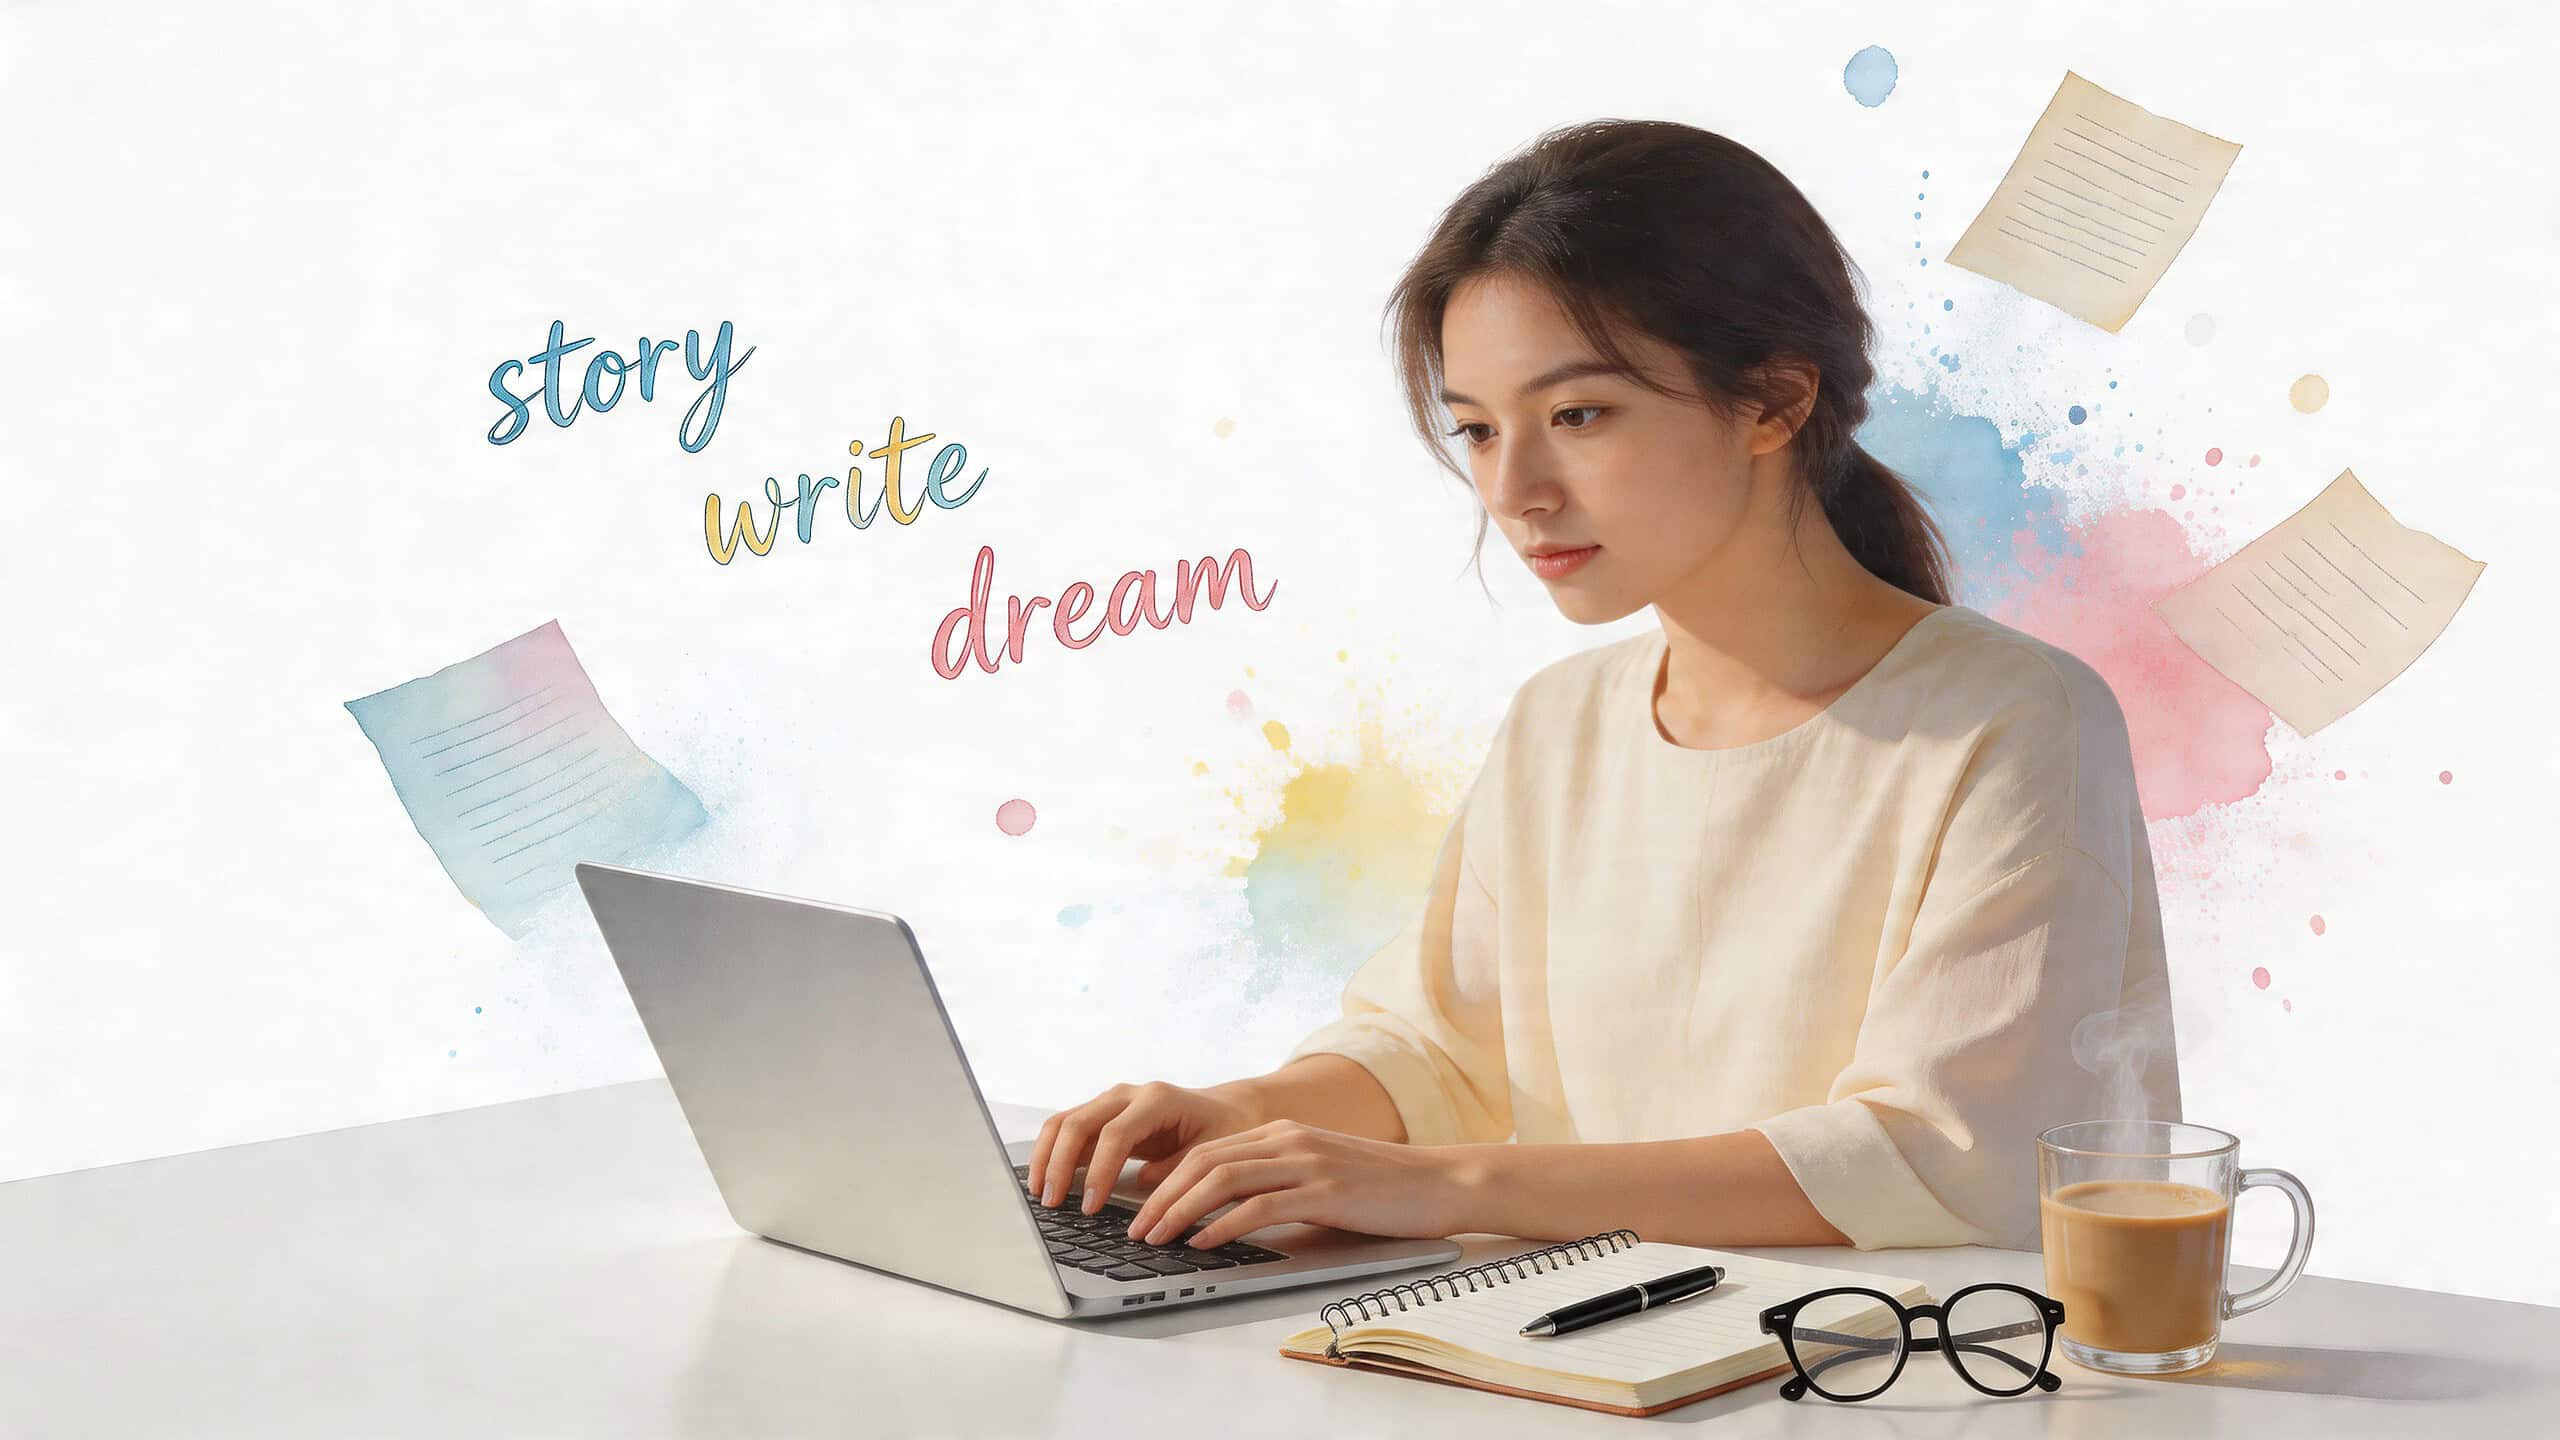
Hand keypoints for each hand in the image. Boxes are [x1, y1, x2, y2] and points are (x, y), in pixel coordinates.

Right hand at [1028, 1080, 1266, 1211]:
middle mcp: (1128, 1094)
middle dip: (1059, 1163)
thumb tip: (1142, 1191)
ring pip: (1065, 1122)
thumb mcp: (1211, 1152)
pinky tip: (1047, 1181)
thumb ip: (1177, 1169)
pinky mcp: (1104, 1115)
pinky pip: (1069, 1129)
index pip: (1115, 1133)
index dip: (1099, 1171)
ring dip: (1047, 1156)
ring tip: (1040, 1194)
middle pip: (1079, 1122)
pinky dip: (1053, 1153)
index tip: (1090, 1206)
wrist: (1228, 1108)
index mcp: (1157, 1100)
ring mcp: (1113, 1101)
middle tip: (1052, 1202)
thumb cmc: (1224, 1130)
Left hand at [1120, 1119, 1470, 1250]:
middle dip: (1161, 1198)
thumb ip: (1278, 1186)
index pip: (1207, 1151)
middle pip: (1204, 1162)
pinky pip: (1260, 1206)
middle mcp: (1289, 1139)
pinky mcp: (1325, 1191)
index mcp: (1283, 1133)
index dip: (1166, 1182)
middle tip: (1136, 1231)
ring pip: (1222, 1179)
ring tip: (1158, 1239)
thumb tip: (1227, 1219)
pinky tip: (1204, 1244)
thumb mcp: (1321, 1176)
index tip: (1142, 1211)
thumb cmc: (1383, 1190)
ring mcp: (1307, 1162)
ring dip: (1181, 1211)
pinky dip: (1223, 1226)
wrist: (1442, 1183)